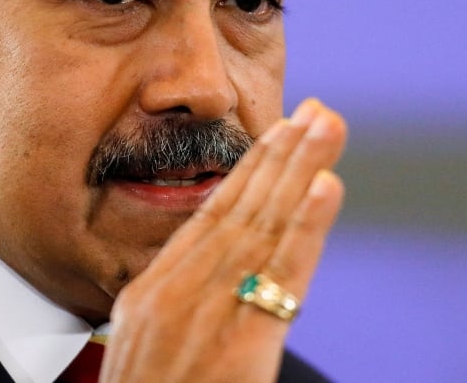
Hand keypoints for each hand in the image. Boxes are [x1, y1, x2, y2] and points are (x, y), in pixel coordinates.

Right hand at [99, 98, 345, 382]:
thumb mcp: (138, 354)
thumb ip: (167, 313)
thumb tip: (190, 290)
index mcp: (148, 295)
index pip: (207, 222)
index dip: (247, 175)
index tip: (277, 135)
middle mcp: (174, 293)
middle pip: (236, 210)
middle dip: (280, 155)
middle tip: (317, 112)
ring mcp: (203, 311)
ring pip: (260, 227)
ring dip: (298, 171)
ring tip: (327, 128)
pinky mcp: (238, 340)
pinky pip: (279, 274)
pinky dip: (306, 226)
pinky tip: (327, 188)